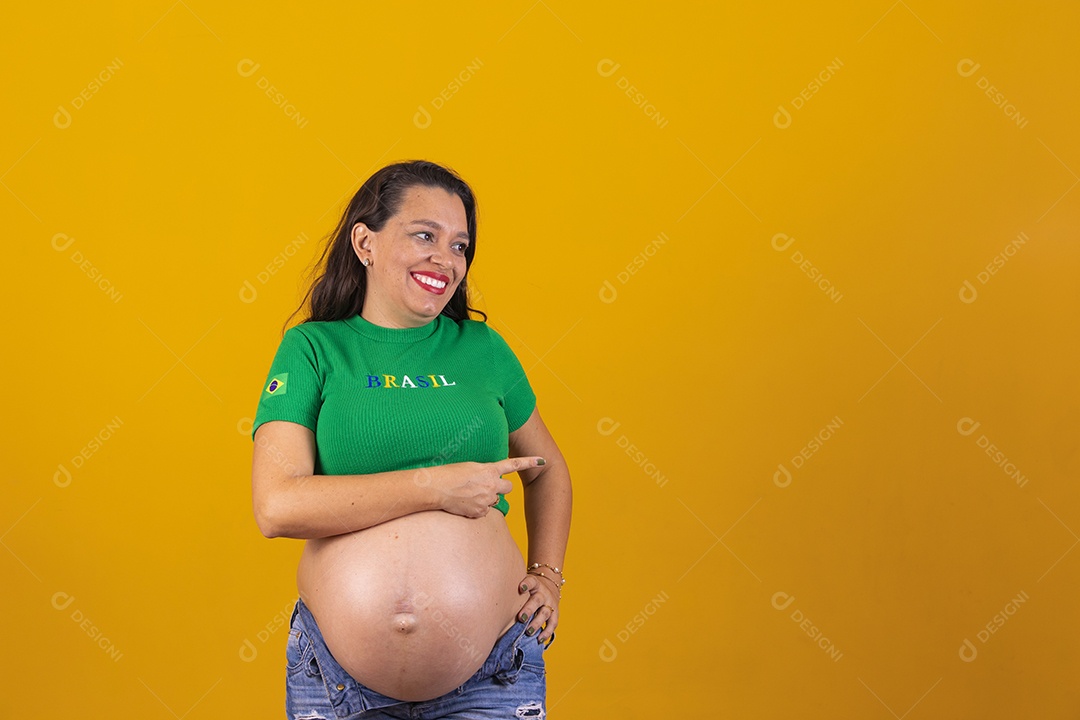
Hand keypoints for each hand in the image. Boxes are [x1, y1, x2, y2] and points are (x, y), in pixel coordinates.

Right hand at [428, 456, 545, 517]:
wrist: (437, 488)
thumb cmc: (449, 474)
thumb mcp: (470, 468)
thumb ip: (484, 473)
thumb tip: (488, 484)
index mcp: (489, 469)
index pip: (514, 464)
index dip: (529, 462)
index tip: (542, 460)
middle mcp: (492, 485)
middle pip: (508, 489)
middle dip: (501, 489)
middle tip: (487, 487)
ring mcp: (487, 499)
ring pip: (495, 501)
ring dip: (487, 498)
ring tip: (469, 494)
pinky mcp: (480, 512)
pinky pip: (484, 511)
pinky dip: (477, 509)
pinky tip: (464, 503)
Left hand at [516, 571, 559, 643]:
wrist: (550, 587)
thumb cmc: (530, 589)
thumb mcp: (524, 584)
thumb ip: (513, 590)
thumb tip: (492, 600)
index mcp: (535, 584)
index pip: (532, 581)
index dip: (527, 584)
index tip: (521, 587)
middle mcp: (543, 594)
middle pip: (537, 600)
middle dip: (529, 609)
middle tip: (521, 618)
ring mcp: (550, 604)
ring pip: (545, 613)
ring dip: (537, 623)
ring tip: (528, 632)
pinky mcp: (555, 614)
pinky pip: (552, 624)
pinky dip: (546, 632)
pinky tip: (539, 639)